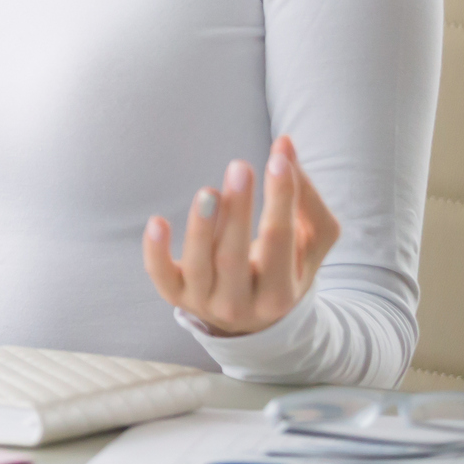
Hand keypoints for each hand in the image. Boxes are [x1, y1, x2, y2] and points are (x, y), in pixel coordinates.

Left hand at [141, 135, 340, 336]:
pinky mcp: (176, 295)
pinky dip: (156, 251)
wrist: (253, 318)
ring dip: (201, 226)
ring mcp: (205, 302)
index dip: (281, 200)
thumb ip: (303, 197)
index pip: (280, 241)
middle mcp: (242, 304)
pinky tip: (158, 221)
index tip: (278, 160)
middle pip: (234, 257)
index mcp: (281, 293)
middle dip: (237, 211)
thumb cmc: (283, 265)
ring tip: (208, 191)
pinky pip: (161, 276)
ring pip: (199, 265)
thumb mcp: (307, 241)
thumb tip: (284, 145)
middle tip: (240, 166)